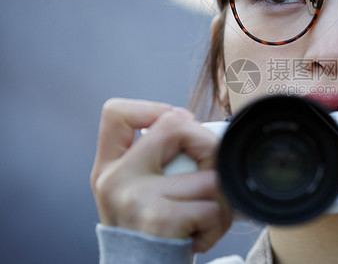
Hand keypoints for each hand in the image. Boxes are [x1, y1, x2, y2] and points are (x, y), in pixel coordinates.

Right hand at [90, 98, 232, 252]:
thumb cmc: (148, 232)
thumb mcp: (132, 193)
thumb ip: (150, 158)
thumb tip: (190, 122)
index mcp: (109, 168)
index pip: (116, 113)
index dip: (152, 108)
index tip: (178, 123)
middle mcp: (116, 179)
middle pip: (175, 126)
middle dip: (209, 147)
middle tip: (212, 172)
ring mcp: (137, 199)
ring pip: (210, 175)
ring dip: (222, 198)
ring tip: (207, 214)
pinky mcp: (161, 221)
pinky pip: (214, 207)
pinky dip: (219, 223)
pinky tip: (201, 235)